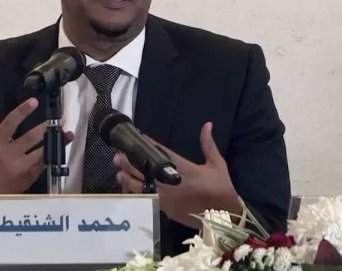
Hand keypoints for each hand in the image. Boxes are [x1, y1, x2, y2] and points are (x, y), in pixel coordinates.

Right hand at [0, 96, 72, 194]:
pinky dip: (51, 157)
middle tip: (60, 120)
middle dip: (45, 129)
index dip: (22, 111)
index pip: (10, 123)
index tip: (34, 101)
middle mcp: (8, 155)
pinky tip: (59, 150)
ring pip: (40, 154)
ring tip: (67, 135)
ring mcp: (19, 168)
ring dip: (55, 144)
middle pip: (29, 138)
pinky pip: (42, 165)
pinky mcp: (27, 178)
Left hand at [114, 122, 240, 229]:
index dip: (149, 145)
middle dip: (132, 163)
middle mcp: (173, 182)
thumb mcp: (217, 164)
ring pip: (143, 186)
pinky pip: (146, 199)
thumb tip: (207, 124)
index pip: (163, 154)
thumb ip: (208, 144)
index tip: (138, 137)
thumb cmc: (221, 188)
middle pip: (147, 170)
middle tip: (119, 156)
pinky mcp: (165, 209)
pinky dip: (136, 193)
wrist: (223, 216)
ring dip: (130, 178)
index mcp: (186, 169)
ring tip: (118, 171)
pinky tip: (127, 188)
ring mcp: (167, 197)